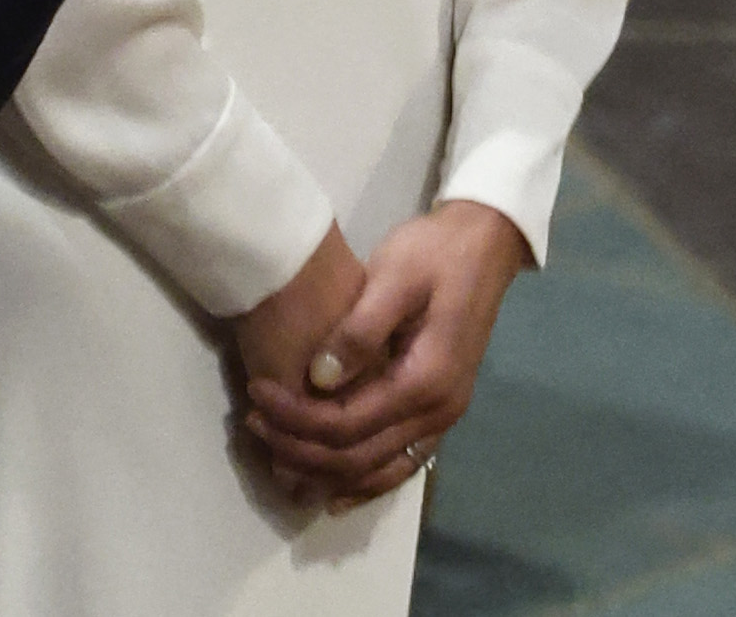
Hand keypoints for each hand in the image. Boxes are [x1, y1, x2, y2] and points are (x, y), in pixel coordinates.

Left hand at [244, 201, 530, 509]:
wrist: (482, 246)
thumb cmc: (433, 254)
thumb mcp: (393, 278)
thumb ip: (359, 330)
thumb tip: (319, 378)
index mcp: (426, 381)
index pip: (348, 424)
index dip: (296, 417)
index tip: (255, 394)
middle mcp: (439, 412)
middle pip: (359, 456)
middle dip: (300, 448)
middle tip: (253, 422)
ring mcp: (442, 417)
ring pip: (379, 469)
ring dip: (325, 469)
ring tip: (275, 450)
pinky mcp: (436, 410)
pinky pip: (399, 462)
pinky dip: (363, 479)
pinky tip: (331, 489)